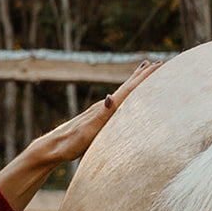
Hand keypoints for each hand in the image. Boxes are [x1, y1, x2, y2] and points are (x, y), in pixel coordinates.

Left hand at [22, 58, 164, 168]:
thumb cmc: (70, 142)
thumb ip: (101, 115)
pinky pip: (118, 103)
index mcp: (105, 109)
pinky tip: (125, 97)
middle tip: (158, 63)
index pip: (129, 90)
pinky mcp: (97, 118)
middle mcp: (104, 106)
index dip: (144, 78)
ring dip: (135, 82)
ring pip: (123, 93)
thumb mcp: (87, 131)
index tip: (159, 65)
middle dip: (142, 76)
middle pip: (127, 87)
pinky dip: (126, 96)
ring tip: (144, 71)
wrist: (52, 148)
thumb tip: (111, 96)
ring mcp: (100, 111)